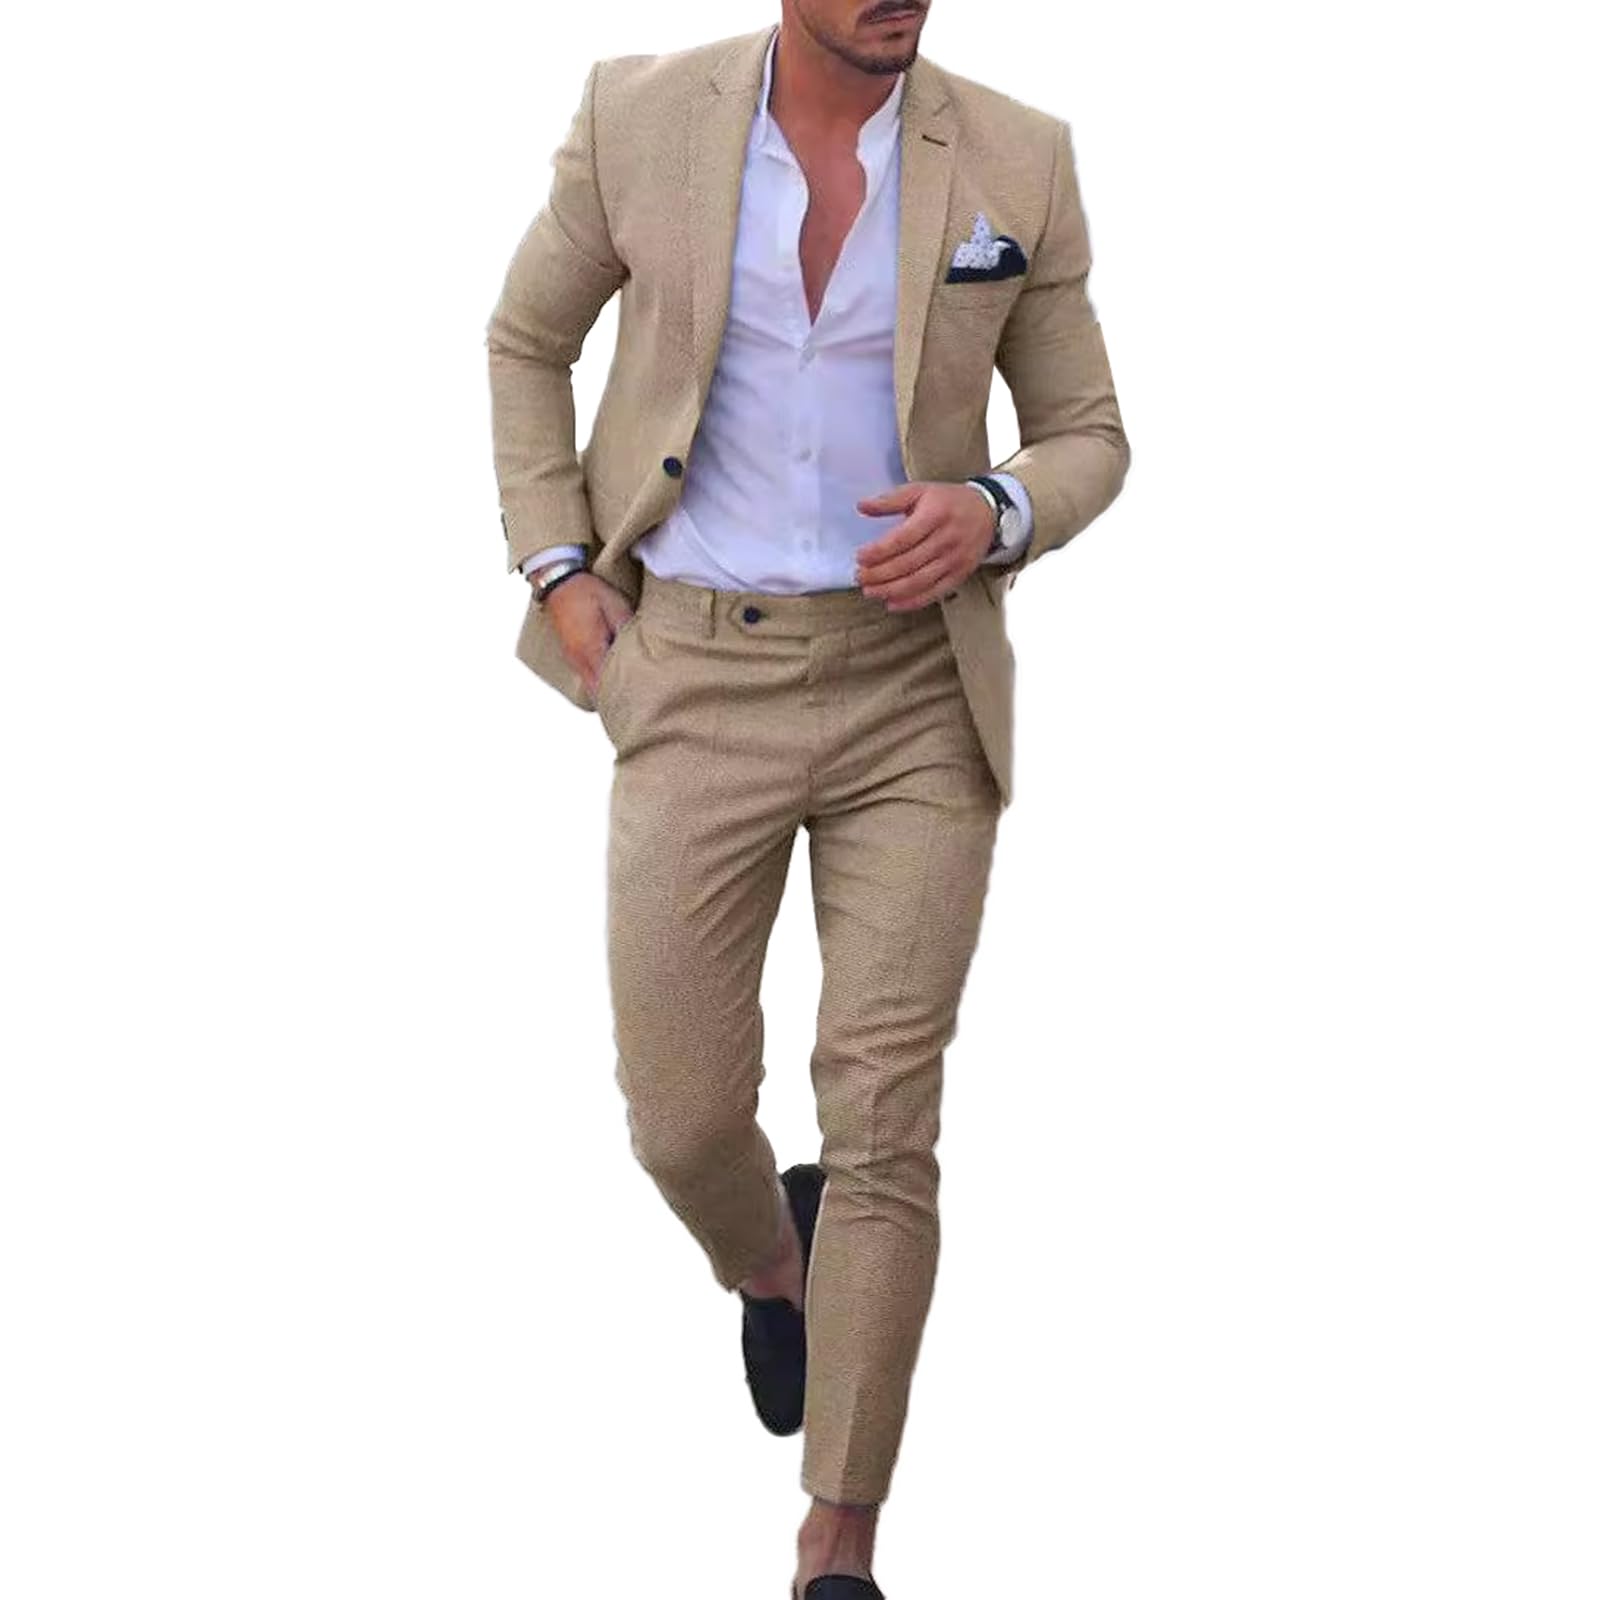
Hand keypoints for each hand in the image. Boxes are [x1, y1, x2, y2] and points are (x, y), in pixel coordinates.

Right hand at [540, 571, 634, 696]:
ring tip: (626, 692)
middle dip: (615, 698)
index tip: (640, 699)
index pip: (607, 684)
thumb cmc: (587, 592)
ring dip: (606, 690)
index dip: (624, 694)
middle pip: (598, 692)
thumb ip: (627, 628)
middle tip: (636, 701)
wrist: (558, 582)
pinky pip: (585, 677)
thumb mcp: (614, 605)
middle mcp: (579, 659)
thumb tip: (642, 648)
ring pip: (590, 686)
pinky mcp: (570, 654)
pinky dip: (598, 681)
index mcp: (591, 649)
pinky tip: (611, 678)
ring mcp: (572, 658)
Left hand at [854, 481, 994, 608]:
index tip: (860, 557)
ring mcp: (954, 560)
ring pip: (919, 581)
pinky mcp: (959, 575)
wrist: (988, 512)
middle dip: (879, 574)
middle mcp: (946, 539)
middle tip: (859, 577)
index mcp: (935, 515)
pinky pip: (934, 593)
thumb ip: (890, 500)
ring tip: (870, 591)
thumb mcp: (920, 491)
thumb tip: (861, 506)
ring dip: (891, 590)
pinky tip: (892, 603)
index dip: (879, 551)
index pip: (902, 538)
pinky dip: (911, 601)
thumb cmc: (948, 502)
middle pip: (908, 563)